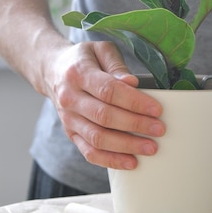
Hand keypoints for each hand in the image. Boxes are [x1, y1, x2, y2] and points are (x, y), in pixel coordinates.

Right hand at [43, 41, 164, 169]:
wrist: (52, 71)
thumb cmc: (84, 59)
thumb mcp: (100, 50)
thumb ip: (117, 65)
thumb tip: (132, 83)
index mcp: (78, 74)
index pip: (108, 91)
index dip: (134, 102)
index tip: (156, 109)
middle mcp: (69, 98)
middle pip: (104, 117)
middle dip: (135, 125)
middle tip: (159, 129)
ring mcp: (68, 119)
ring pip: (97, 138)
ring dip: (126, 146)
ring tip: (150, 148)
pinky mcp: (70, 133)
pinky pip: (89, 152)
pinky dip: (110, 160)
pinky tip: (131, 162)